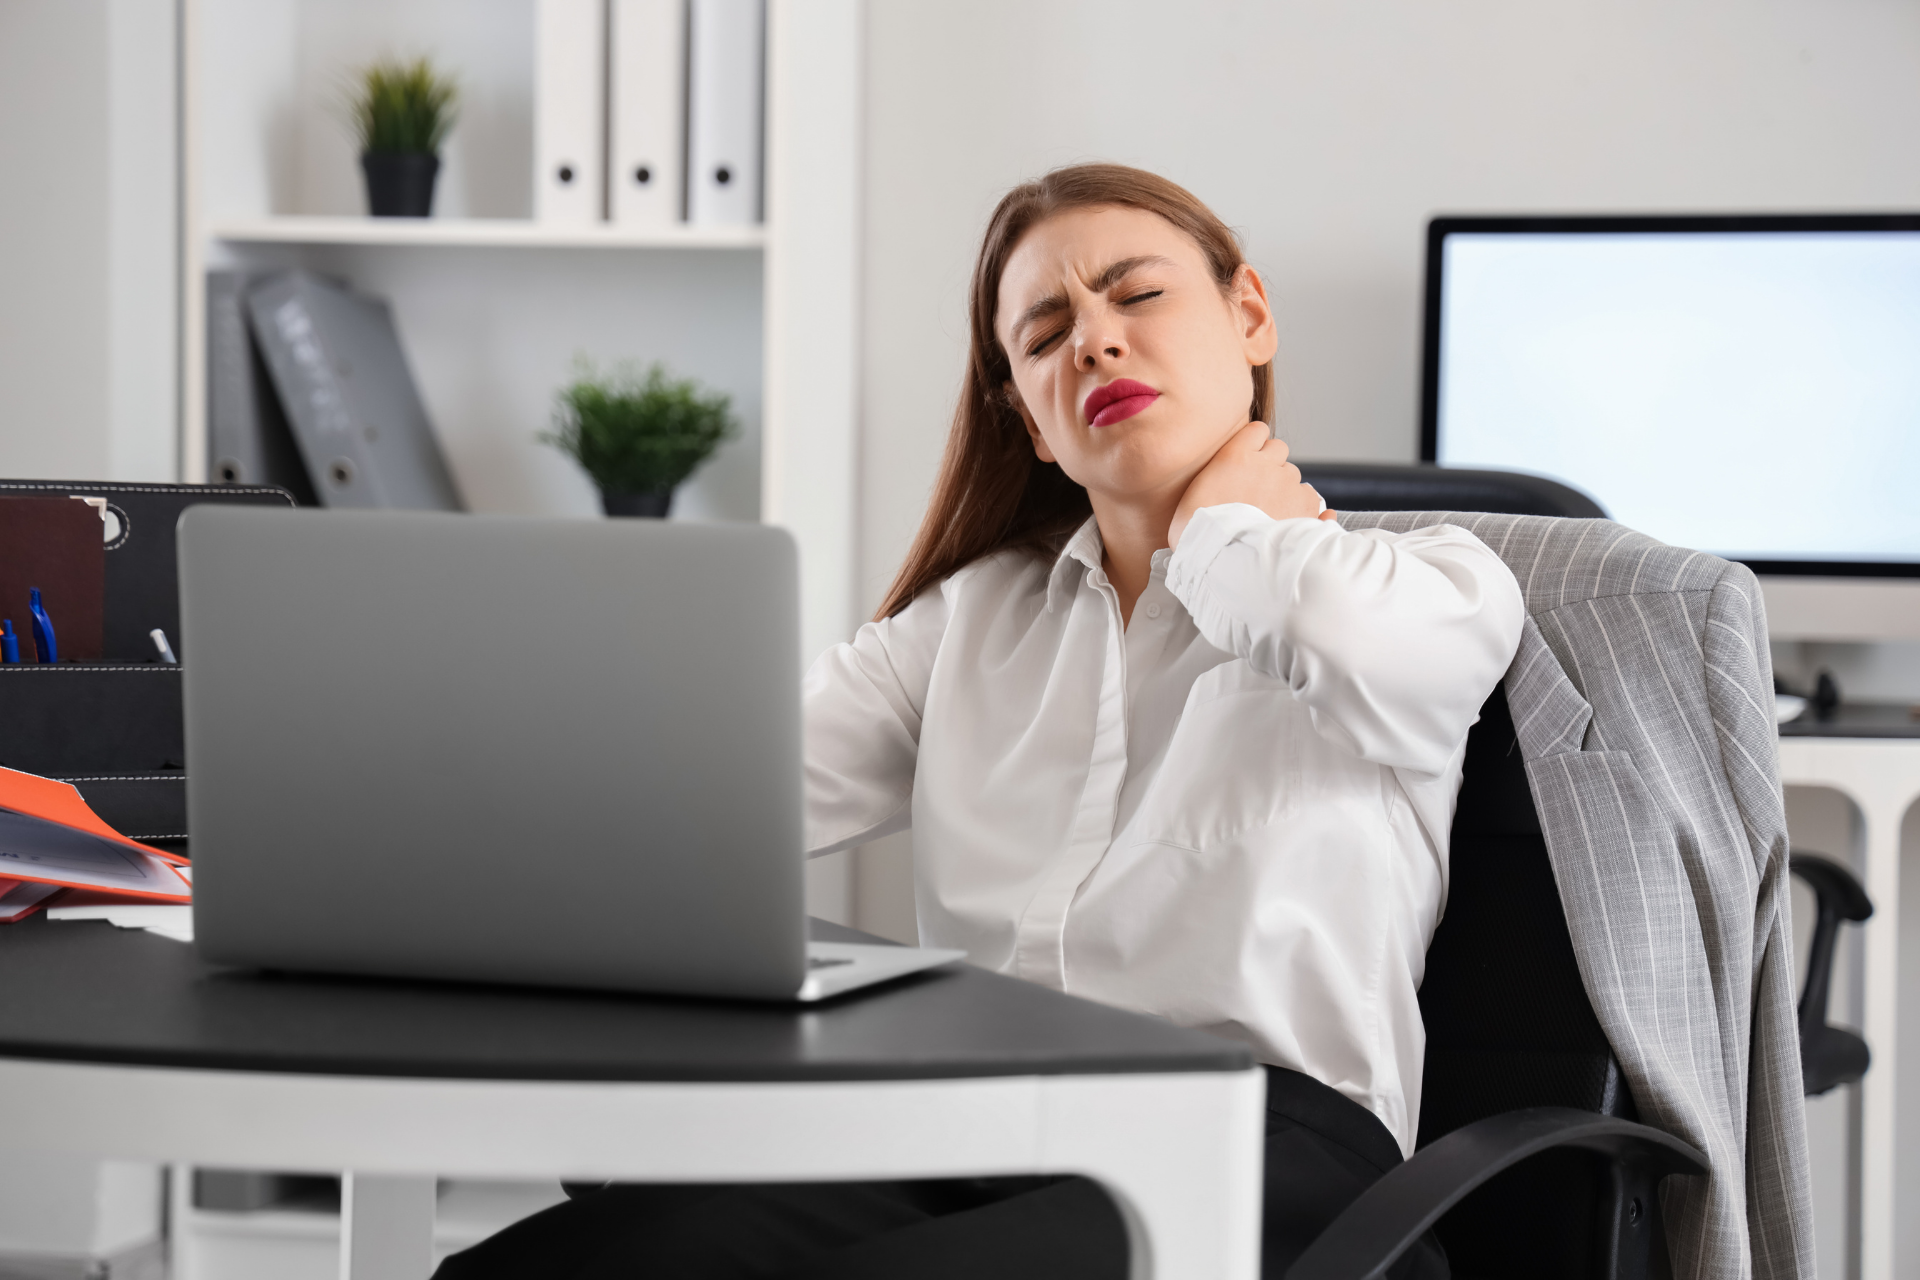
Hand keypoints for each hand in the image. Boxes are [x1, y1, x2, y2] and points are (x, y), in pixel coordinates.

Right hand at [1169, 423, 1336, 548]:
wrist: (1226, 560)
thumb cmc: (1200, 533)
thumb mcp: (1192, 497)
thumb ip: (1213, 479)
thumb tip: (1218, 482)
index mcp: (1235, 455)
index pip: (1258, 430)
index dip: (1255, 445)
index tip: (1249, 461)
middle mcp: (1266, 463)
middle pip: (1278, 450)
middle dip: (1271, 466)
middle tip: (1257, 492)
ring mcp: (1288, 483)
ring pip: (1293, 474)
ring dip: (1284, 488)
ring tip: (1270, 514)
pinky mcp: (1305, 505)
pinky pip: (1309, 496)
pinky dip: (1302, 507)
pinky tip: (1290, 521)